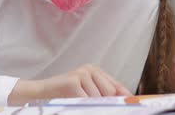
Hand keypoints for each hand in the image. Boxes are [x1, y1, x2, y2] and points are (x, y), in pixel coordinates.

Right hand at [8, 64, 131, 104]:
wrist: (39, 93)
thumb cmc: (64, 95)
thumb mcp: (85, 94)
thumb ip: (102, 96)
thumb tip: (122, 102)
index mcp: (96, 71)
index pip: (117, 86)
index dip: (126, 98)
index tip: (134, 105)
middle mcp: (90, 69)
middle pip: (110, 93)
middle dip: (106, 104)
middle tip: (97, 106)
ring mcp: (81, 73)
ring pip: (99, 99)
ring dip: (91, 106)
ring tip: (78, 103)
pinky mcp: (73, 81)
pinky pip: (86, 100)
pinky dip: (82, 106)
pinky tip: (73, 102)